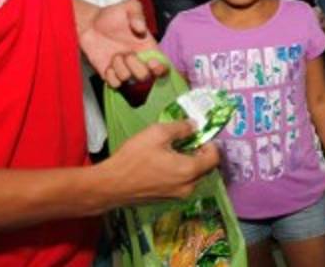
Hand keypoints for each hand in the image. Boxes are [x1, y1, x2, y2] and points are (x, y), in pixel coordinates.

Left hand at [79, 0, 163, 86]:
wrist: (90, 23)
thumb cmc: (112, 15)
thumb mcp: (129, 7)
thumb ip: (138, 14)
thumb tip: (141, 29)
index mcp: (148, 48)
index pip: (163, 65)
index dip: (162, 69)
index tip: (152, 63)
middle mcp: (138, 61)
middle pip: (146, 77)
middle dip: (136, 67)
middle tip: (127, 54)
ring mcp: (124, 68)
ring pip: (129, 80)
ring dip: (120, 67)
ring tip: (115, 54)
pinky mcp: (110, 74)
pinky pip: (115, 84)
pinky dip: (111, 75)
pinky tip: (108, 63)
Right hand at [98, 121, 219, 204]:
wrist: (110, 185)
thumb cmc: (133, 158)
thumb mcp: (157, 133)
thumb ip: (181, 128)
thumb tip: (195, 125)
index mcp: (189, 171)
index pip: (214, 158)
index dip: (210, 143)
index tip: (199, 134)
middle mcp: (187, 187)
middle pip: (205, 168)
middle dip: (200, 152)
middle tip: (186, 140)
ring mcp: (177, 196)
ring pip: (193, 176)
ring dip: (189, 162)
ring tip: (172, 150)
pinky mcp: (166, 199)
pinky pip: (181, 183)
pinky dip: (179, 172)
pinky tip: (163, 163)